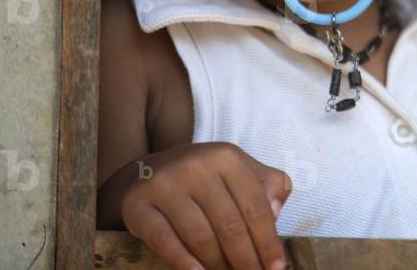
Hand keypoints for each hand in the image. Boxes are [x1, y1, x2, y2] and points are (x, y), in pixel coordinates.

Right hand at [118, 142, 290, 269]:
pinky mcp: (138, 204)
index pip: (255, 205)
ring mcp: (165, 184)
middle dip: (246, 258)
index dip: (268, 240)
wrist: (148, 173)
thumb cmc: (206, 178)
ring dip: (218, 264)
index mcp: (227, 157)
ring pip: (200, 235)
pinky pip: (164, 239)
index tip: (277, 266)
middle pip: (229, 223)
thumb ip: (268, 186)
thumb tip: (276, 212)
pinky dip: (183, 261)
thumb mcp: (240, 171)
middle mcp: (196, 166)